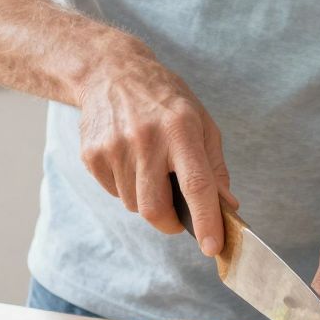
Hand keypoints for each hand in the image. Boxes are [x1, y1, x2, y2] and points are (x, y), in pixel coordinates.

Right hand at [76, 48, 236, 255]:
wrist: (111, 72)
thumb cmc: (165, 100)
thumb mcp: (201, 123)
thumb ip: (215, 167)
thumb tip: (227, 207)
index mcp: (180, 129)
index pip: (196, 185)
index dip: (206, 220)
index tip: (212, 247)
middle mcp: (146, 138)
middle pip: (155, 208)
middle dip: (170, 224)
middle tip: (178, 217)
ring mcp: (114, 147)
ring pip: (133, 205)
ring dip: (146, 200)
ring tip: (150, 168)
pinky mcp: (92, 155)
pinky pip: (113, 193)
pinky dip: (126, 188)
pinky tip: (129, 159)